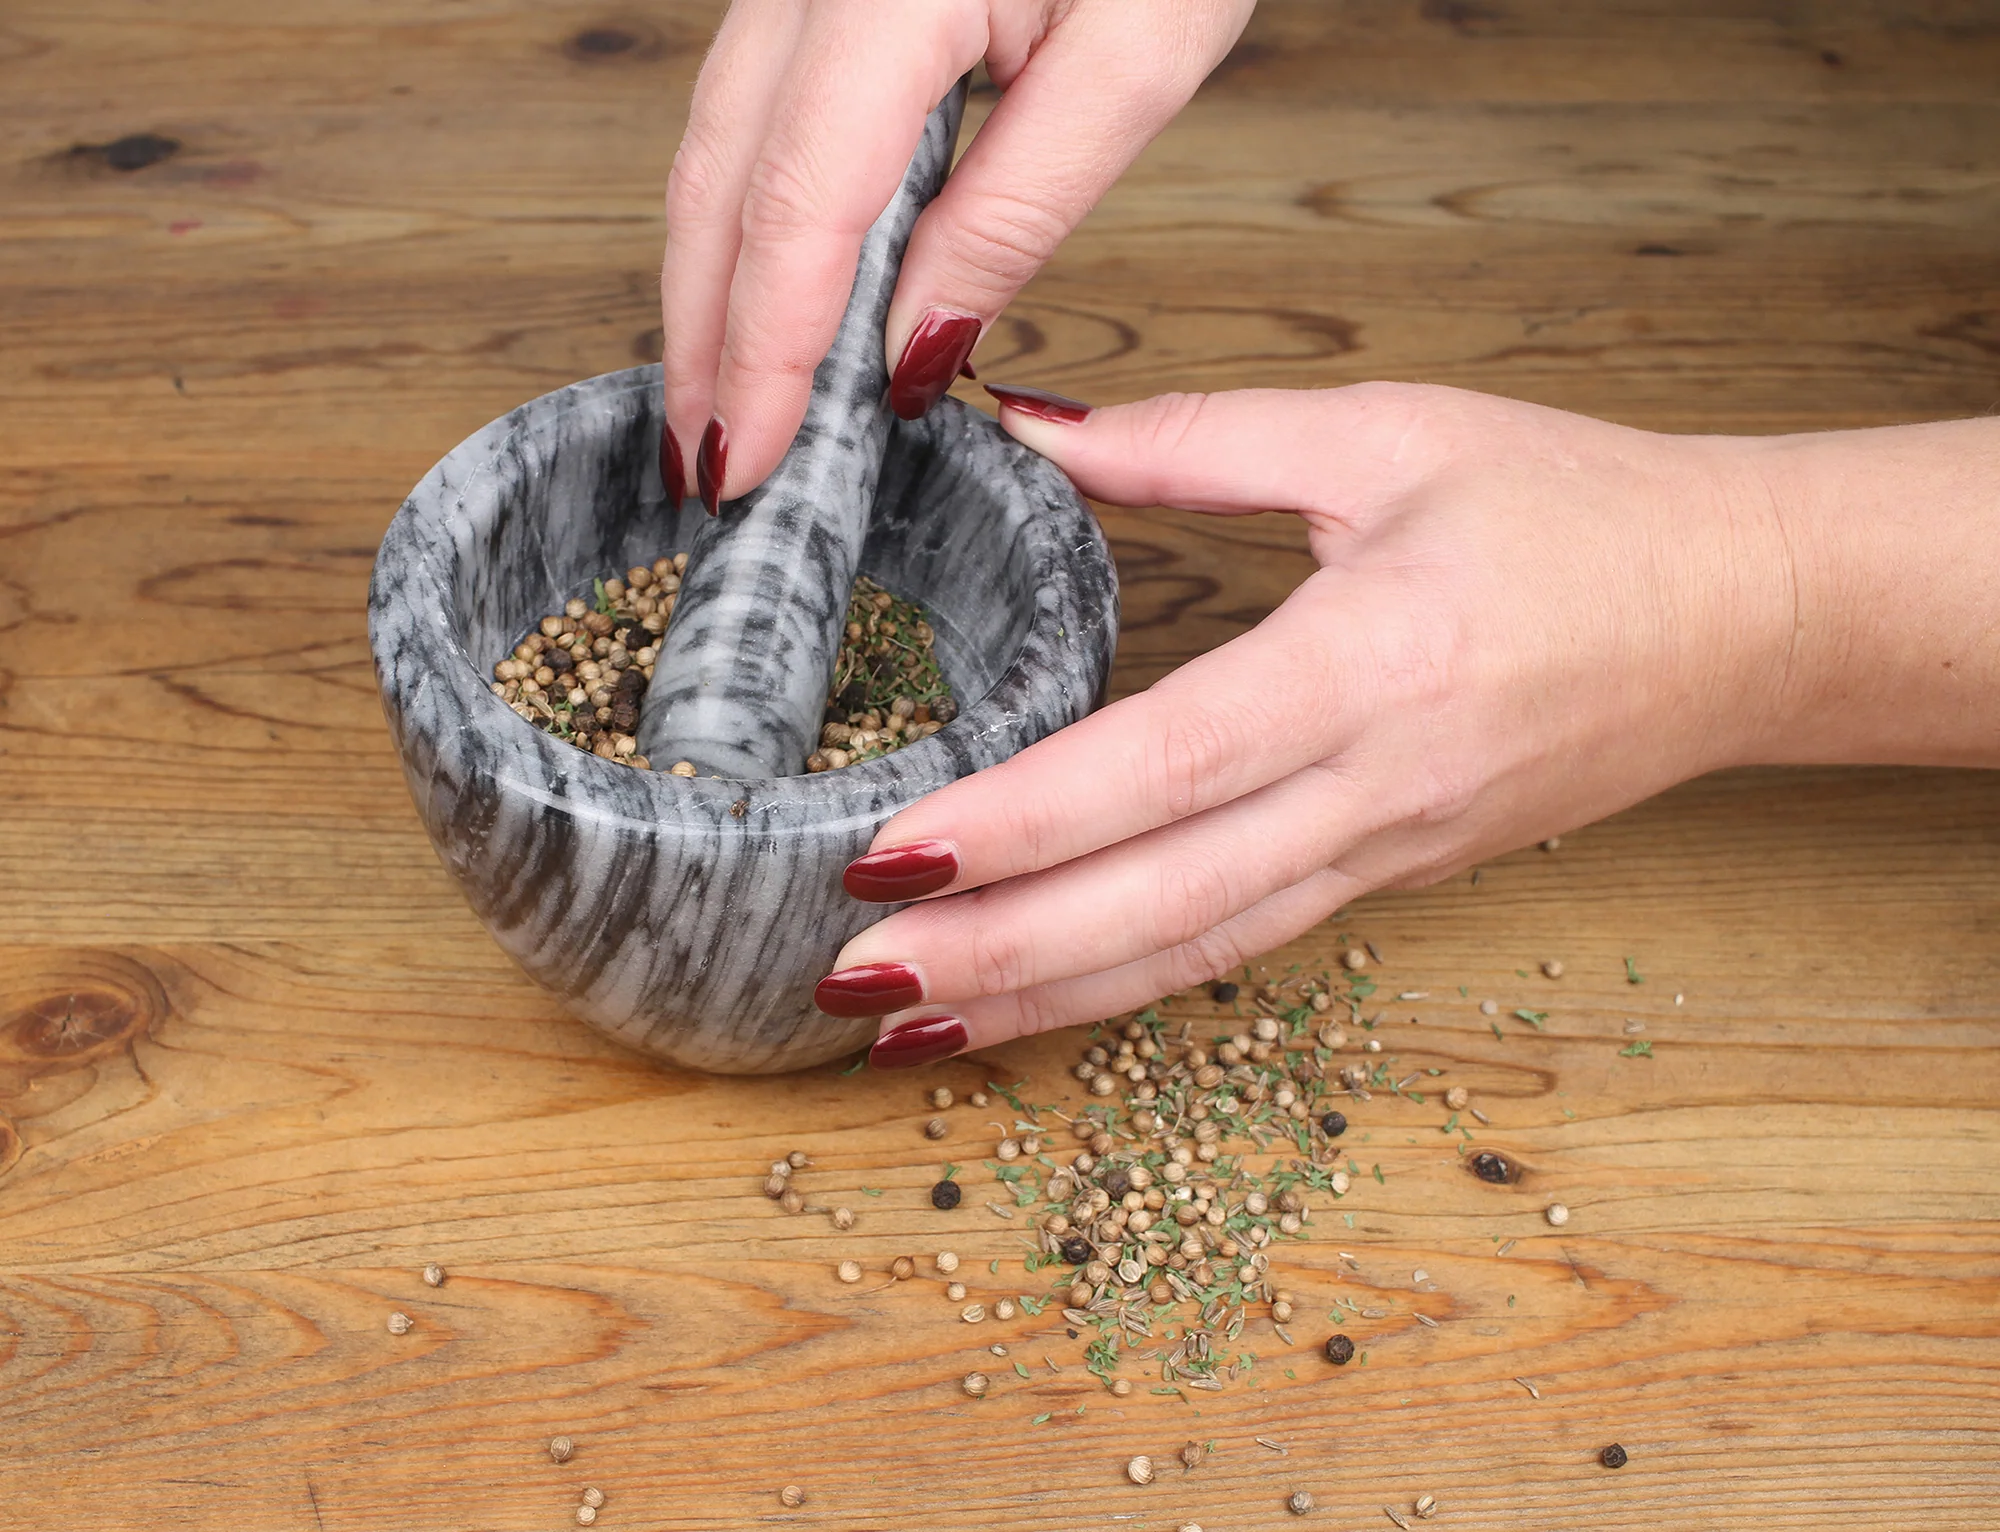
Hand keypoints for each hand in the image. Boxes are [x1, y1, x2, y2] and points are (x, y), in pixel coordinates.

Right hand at [657, 0, 1255, 510]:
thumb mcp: (1140, 56)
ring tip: (719, 398)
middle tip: (705, 462)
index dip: (763, 350)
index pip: (799, 208)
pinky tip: (759, 286)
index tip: (748, 460)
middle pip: (721, 179)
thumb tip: (911, 350)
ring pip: (718, 142)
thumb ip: (1016, 209)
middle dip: (704, 334)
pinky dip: (748, 212)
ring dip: (711, 280)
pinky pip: (754, 106)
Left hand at [813, 380, 1805, 1065]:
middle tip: (849, 979)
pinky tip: (1034, 997)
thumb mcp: (1388, 435)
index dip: (1022, 822)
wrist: (1743, 619)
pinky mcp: (1387, 877)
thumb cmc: (1578, 513)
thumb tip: (1029, 424)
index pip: (1163, 763)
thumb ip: (1192, 440)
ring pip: (1193, 951)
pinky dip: (1125, 983)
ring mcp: (1386, 852)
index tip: (889, 853)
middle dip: (998, 949)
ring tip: (908, 1022)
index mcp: (1369, 664)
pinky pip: (1237, 946)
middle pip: (1161, 900)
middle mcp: (1374, 789)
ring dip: (1044, 996)